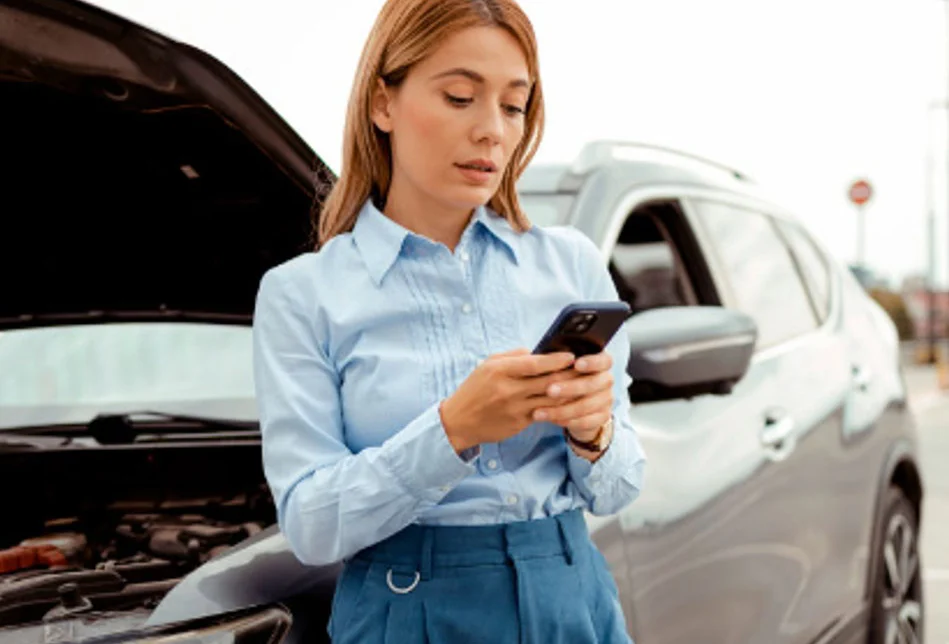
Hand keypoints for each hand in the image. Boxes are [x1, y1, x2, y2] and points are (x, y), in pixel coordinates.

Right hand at [439, 348, 578, 452]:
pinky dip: (559, 407)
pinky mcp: (519, 423)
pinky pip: (545, 414)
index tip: (572, 356)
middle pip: (547, 382)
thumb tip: (539, 352)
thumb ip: (513, 356)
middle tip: (585, 370)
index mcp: (499, 371)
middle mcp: (508, 390)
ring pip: (551, 400)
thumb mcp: (488, 365)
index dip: (556, 360)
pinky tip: (570, 402)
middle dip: (569, 375)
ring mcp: (515, 409)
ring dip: (569, 393)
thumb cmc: (475, 389)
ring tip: (582, 385)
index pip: (535, 363)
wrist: (459, 421)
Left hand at [531, 351, 613, 445]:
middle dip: (570, 388)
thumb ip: (558, 362)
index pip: (604, 360)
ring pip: (586, 405)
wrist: (576, 403)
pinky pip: (587, 421)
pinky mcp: (602, 417)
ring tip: (539, 412)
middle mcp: (606, 380)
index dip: (592, 362)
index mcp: (600, 363)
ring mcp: (606, 399)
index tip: (576, 364)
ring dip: (562, 410)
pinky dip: (568, 422)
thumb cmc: (565, 377)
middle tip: (549, 390)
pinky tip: (552, 421)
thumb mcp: (563, 367)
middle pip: (592, 384)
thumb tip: (540, 357)